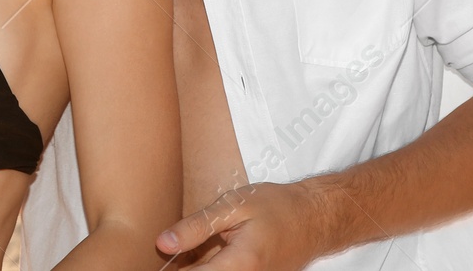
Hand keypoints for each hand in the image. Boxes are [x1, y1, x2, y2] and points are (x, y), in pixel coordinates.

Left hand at [155, 180, 335, 269]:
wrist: (315, 218)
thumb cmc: (276, 207)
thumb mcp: (232, 207)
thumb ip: (196, 227)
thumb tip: (163, 243)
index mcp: (241, 264)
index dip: (174, 270)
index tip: (158, 263)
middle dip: (184, 268)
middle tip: (170, 255)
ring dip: (199, 266)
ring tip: (184, 254)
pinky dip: (214, 266)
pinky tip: (203, 256)